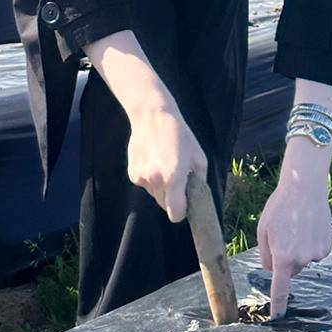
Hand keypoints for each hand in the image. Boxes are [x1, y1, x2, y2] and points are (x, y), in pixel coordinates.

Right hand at [126, 100, 207, 222]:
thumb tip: (196, 197)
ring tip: (164, 164)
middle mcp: (155, 181)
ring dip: (161, 187)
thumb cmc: (180, 135)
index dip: (181, 211)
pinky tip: (153, 160)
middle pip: (165, 205)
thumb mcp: (199, 157)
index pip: (175, 214)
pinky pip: (145, 184)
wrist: (152, 116)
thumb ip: (199, 181)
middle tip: (176, 178)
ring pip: (155, 194)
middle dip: (172, 197)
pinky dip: (150, 178)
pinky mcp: (132, 174)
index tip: (184, 204)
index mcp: (174, 178)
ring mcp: (142, 178)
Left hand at [256, 147, 331, 317]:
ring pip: (303, 261)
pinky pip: (315, 253)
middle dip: (285, 260)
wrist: (305, 187)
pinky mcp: (327, 247)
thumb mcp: (263, 230)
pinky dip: (311, 244)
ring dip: (299, 250)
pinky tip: (309, 227)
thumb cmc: (279, 207)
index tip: (276, 318)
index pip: (280, 289)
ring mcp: (317, 254)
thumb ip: (265, 256)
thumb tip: (271, 272)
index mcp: (283, 257)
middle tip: (284, 235)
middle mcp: (302, 259)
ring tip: (297, 227)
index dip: (278, 306)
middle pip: (290, 271)